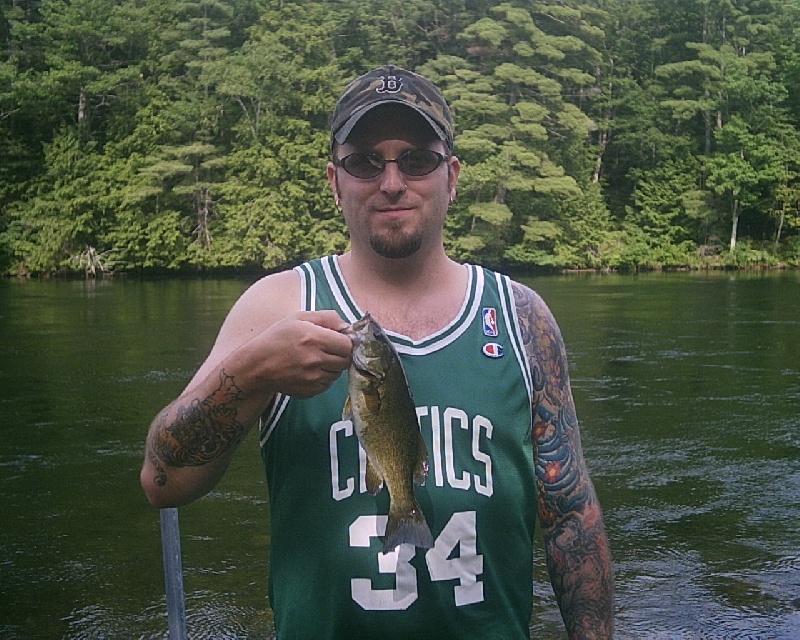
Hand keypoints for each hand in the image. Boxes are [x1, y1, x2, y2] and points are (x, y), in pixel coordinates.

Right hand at [236, 310, 352, 397]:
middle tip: (327, 349)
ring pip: (337, 373)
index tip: (337, 340)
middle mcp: (315, 360)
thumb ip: (327, 318)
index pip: (347, 344)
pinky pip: (327, 384)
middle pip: (345, 360)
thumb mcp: (299, 318)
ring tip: (316, 359)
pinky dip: (323, 377)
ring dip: (332, 367)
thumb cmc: (277, 338)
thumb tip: (347, 327)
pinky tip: (309, 370)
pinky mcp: (310, 391)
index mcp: (313, 338)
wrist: (256, 366)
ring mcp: (312, 378)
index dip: (345, 341)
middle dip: (340, 354)